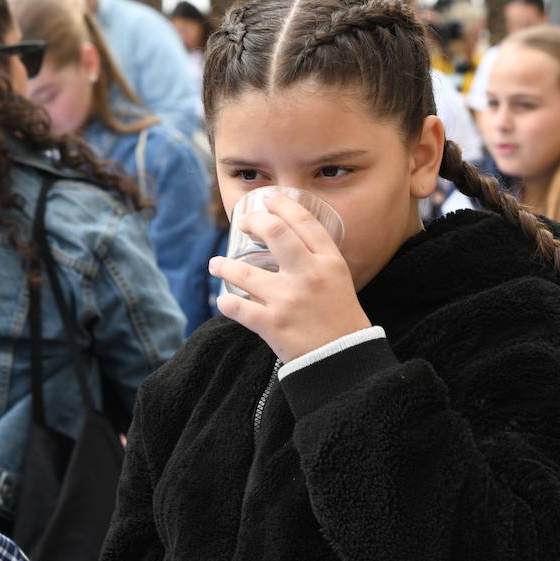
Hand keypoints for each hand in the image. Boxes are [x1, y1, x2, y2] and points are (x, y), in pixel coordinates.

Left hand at [208, 192, 370, 363]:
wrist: (343, 360)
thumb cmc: (341, 318)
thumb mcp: (339, 280)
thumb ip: (317, 259)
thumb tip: (287, 238)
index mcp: (329, 262)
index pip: (304, 222)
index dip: (282, 205)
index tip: (268, 199)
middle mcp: (309, 276)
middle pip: (274, 232)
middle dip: (252, 222)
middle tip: (243, 223)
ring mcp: (288, 300)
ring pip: (243, 271)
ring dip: (224, 266)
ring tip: (216, 264)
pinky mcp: (271, 324)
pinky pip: (236, 306)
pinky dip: (226, 302)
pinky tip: (224, 300)